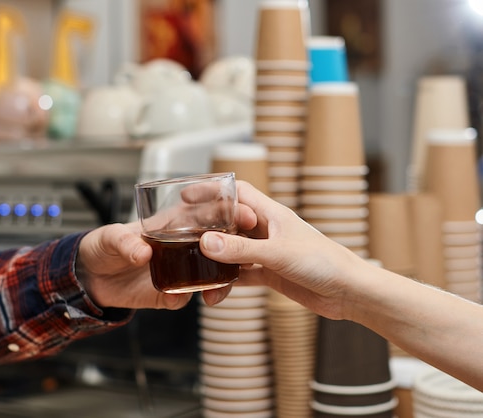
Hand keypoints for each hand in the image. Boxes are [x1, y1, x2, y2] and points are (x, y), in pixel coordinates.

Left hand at [77, 195, 258, 309]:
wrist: (89, 278)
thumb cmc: (102, 246)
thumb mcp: (109, 237)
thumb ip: (124, 242)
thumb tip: (142, 253)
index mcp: (172, 223)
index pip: (206, 213)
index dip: (227, 212)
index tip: (244, 214)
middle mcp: (181, 246)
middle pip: (219, 245)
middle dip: (237, 248)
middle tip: (246, 252)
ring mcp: (177, 270)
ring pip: (210, 275)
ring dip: (219, 282)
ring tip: (217, 290)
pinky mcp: (167, 293)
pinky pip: (183, 297)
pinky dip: (182, 298)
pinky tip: (176, 298)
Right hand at [199, 181, 368, 319]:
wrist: (349, 293)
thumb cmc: (325, 262)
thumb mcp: (278, 254)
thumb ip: (241, 250)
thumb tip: (205, 243)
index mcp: (272, 214)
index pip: (238, 193)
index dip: (213, 191)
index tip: (188, 195)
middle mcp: (267, 230)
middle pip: (229, 223)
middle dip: (207, 229)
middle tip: (184, 236)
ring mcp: (268, 253)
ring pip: (232, 251)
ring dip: (216, 261)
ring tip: (199, 272)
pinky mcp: (271, 274)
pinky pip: (241, 274)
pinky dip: (227, 282)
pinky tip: (216, 292)